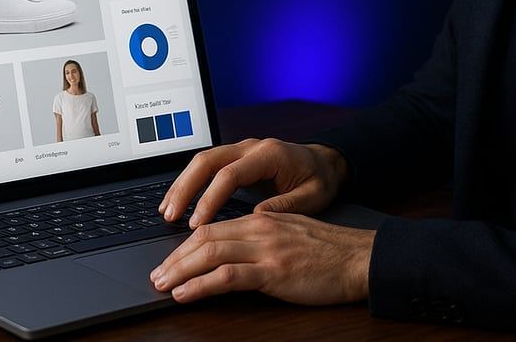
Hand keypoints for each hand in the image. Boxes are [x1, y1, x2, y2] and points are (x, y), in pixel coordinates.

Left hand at [150, 211, 374, 304]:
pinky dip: (201, 285)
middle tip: (156, 276)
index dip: (185, 245)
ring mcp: (266, 249)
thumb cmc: (329, 252)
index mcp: (262, 220)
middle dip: (175, 258)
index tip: (169, 261)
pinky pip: (228, 276)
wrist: (359, 258)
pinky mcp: (274, 272)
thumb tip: (234, 255)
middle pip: (204, 238)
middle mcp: (259, 229)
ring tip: (162, 286)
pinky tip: (186, 294)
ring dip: (180, 271)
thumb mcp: (290, 236)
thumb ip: (262, 240)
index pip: (212, 228)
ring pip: (210, 253)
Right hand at [158, 138, 348, 227]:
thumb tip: (256, 219)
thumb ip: (287, 206)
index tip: (197, 224)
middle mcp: (251, 147)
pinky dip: (190, 183)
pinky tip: (179, 202)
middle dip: (185, 188)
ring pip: (202, 161)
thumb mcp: (313, 196)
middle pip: (207, 161)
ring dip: (182, 185)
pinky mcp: (236, 158)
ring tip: (167, 210)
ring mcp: (241, 150)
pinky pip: (207, 167)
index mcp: (269, 154)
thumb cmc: (320, 179)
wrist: (326, 161)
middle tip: (170, 215)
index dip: (210, 199)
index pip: (230, 174)